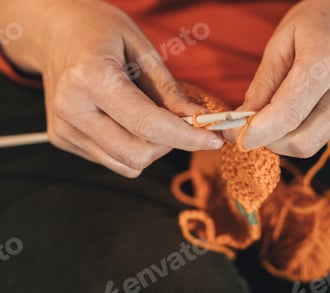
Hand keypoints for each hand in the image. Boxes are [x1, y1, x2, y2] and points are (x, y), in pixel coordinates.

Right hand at [1, 0, 222, 176]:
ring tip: (151, 116)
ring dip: (152, 149)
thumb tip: (197, 120)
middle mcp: (72, 108)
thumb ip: (169, 90)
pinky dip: (133, 148)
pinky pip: (113, 160)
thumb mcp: (142, 48)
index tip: (213, 140)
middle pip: (137, 154)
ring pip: (126, 164)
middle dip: (170, 145)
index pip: (147, 124)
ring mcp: (64, 128)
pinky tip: (129, 122)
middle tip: (184, 124)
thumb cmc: (100, 31)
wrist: (55, 32)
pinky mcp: (63, 139)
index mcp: (90, 77)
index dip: (186, 137)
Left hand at [225, 0, 329, 156]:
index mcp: (327, 59)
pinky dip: (309, 127)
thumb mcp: (282, 41)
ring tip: (290, 104)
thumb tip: (242, 121)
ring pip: (313, 142)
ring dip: (290, 134)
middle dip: (271, 141)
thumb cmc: (321, 24)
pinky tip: (314, 102)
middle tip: (255, 127)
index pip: (287, 114)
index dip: (255, 132)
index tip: (233, 135)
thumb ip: (262, 84)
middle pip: (303, 142)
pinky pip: (327, 137)